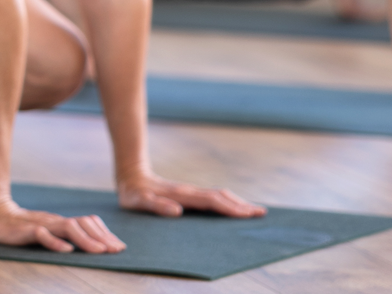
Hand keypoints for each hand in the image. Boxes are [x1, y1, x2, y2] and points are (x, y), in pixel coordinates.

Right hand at [0, 199, 125, 253]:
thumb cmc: (19, 228)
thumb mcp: (46, 232)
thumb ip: (64, 237)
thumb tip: (90, 246)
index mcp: (60, 222)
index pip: (88, 223)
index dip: (105, 234)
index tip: (119, 246)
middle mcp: (54, 221)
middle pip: (83, 224)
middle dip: (102, 237)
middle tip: (116, 250)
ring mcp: (40, 225)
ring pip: (67, 228)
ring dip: (85, 240)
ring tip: (99, 251)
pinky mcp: (24, 231)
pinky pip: (41, 235)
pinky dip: (55, 242)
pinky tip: (66, 250)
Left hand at [118, 173, 264, 218]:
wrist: (130, 176)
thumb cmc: (133, 194)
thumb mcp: (138, 202)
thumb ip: (156, 205)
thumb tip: (178, 211)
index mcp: (182, 195)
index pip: (211, 201)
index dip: (229, 208)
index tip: (246, 215)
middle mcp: (190, 192)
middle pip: (221, 197)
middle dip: (241, 205)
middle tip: (261, 213)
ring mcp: (191, 192)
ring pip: (219, 195)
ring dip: (237, 203)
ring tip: (254, 211)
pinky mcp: (189, 194)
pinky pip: (213, 197)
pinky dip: (227, 202)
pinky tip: (233, 207)